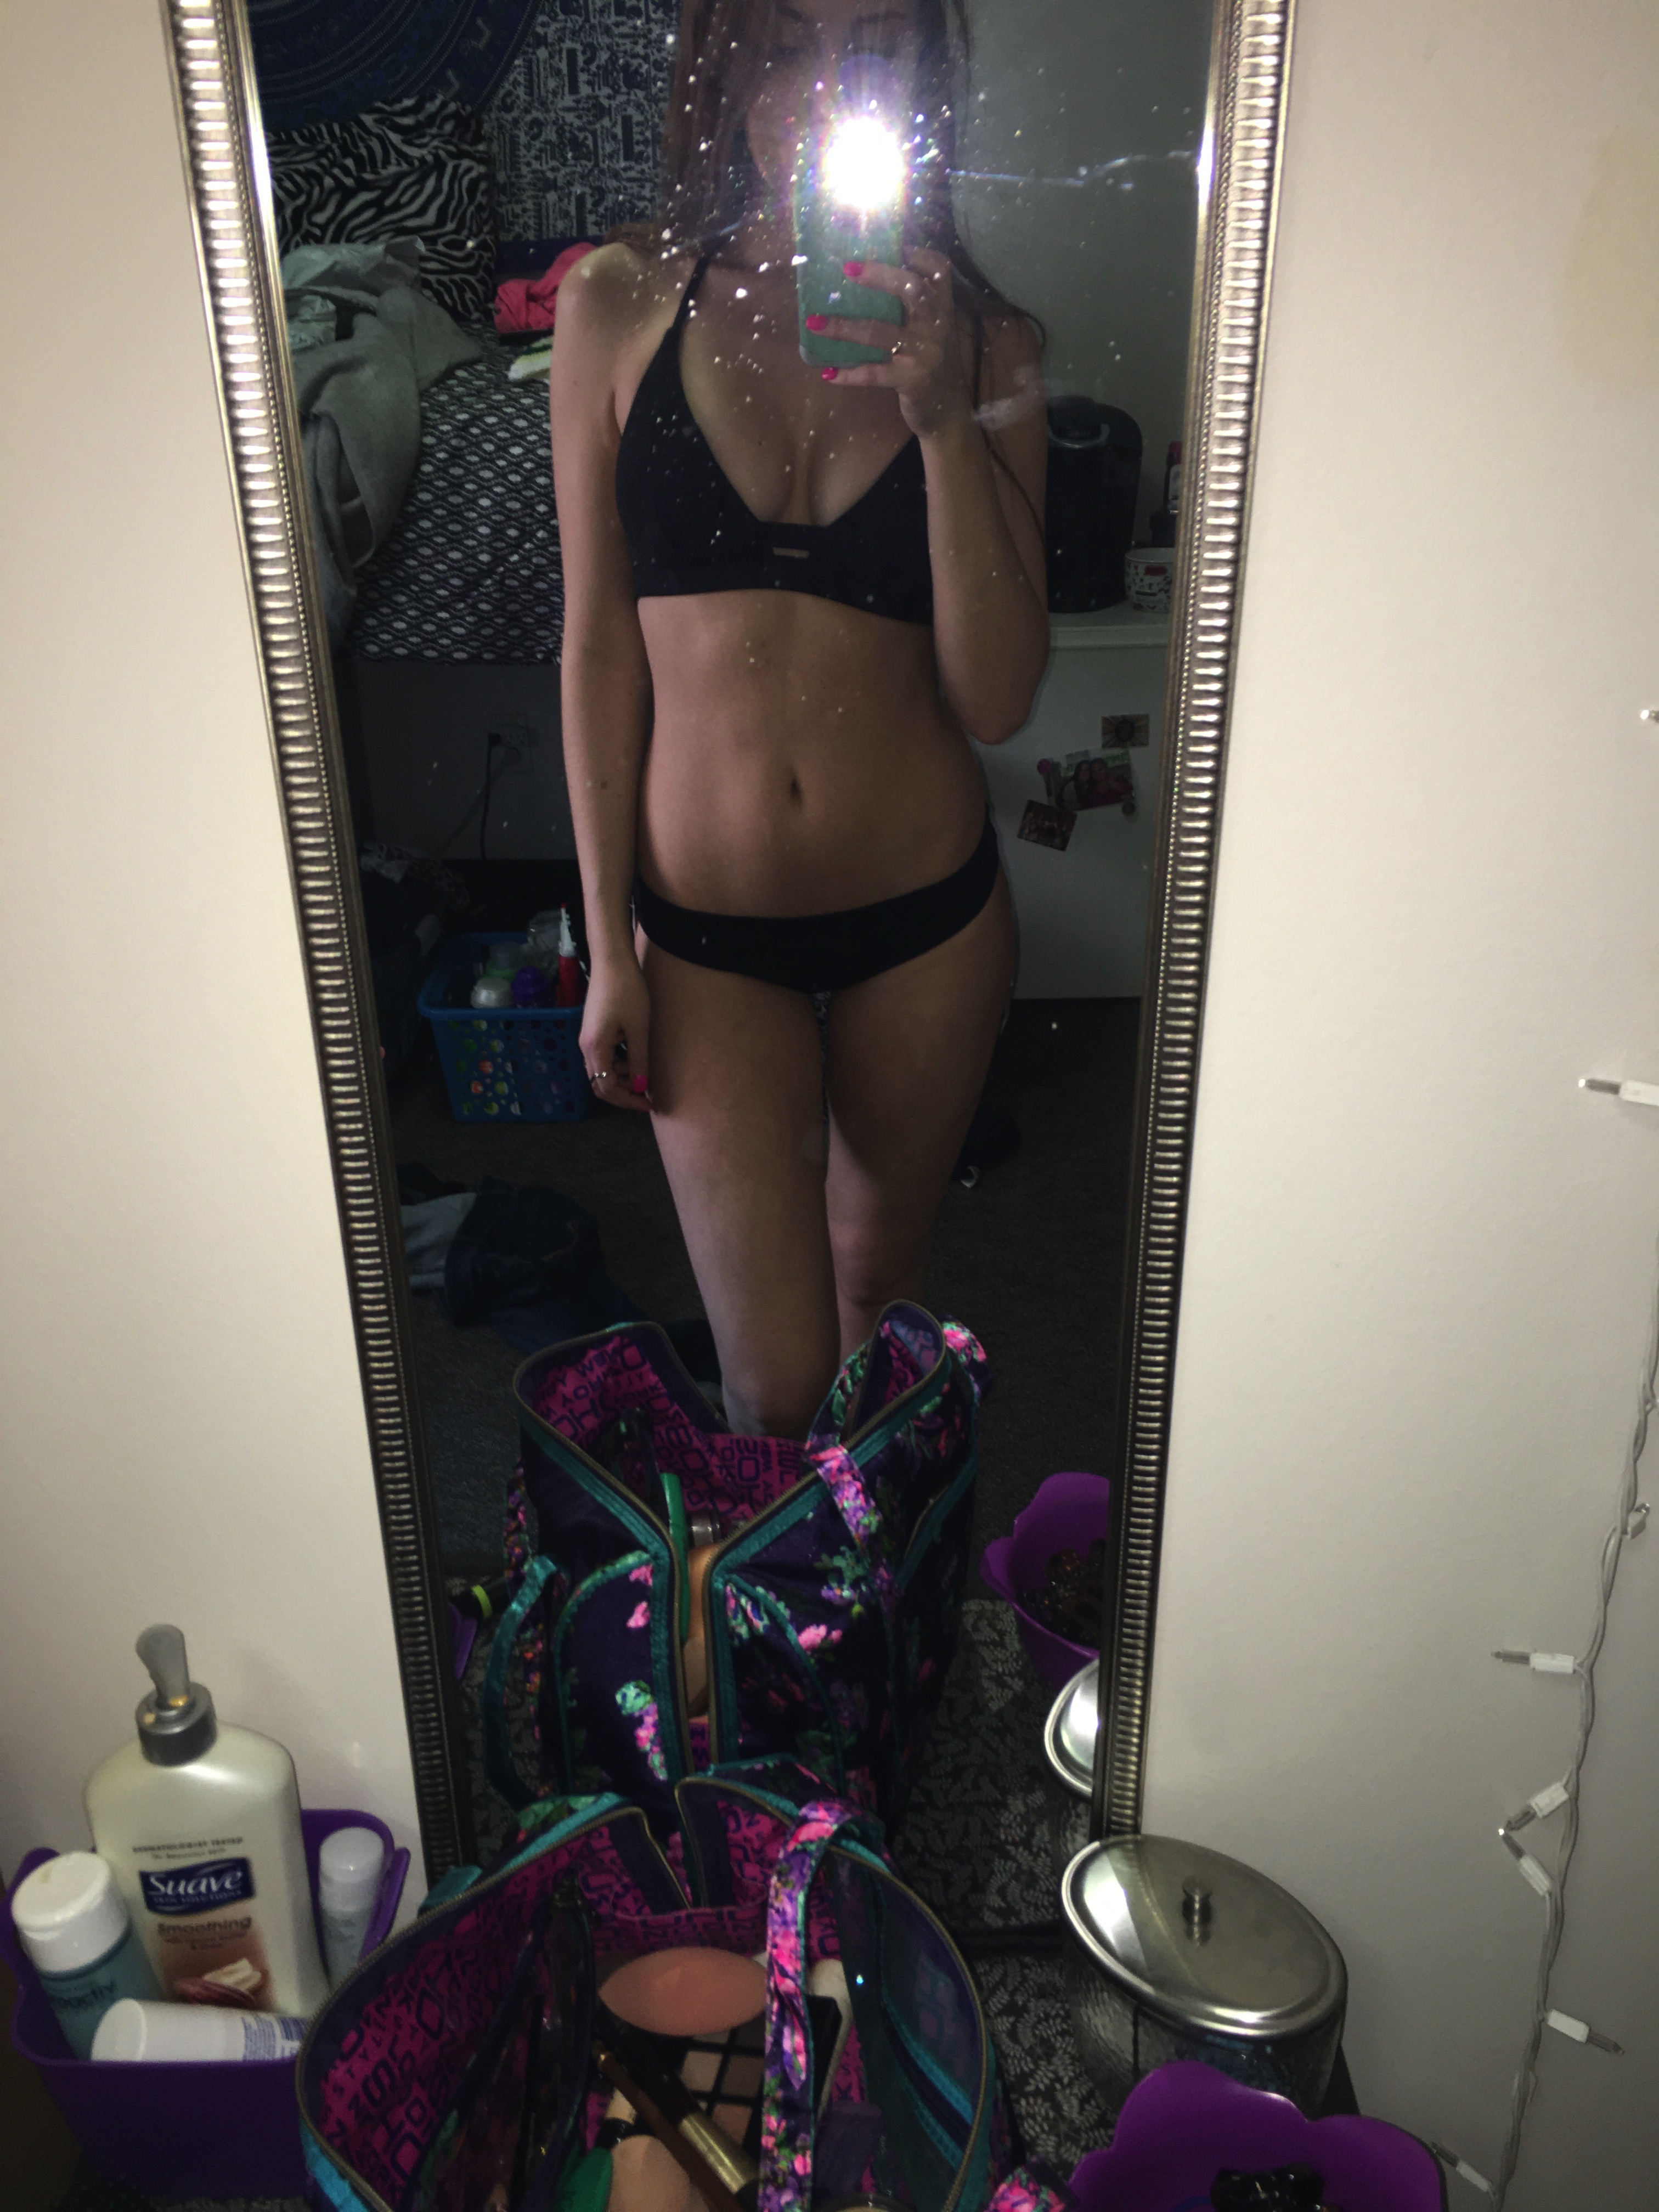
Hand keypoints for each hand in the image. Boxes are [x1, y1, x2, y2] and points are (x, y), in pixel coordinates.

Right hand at [579, 956, 652, 1111]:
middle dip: (624, 1092)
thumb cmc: (628, 991)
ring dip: (623, 1077)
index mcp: (595, 1048)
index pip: (606, 1089)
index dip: (627, 1100)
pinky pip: (603, 1057)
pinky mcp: (593, 1031)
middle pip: (600, 1083)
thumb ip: (639, 1060)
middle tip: (648, 1093)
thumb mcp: (639, 1029)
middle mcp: (586, 1047)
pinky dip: (619, 1064)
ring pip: (602, 1071)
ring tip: (644, 1070)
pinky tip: (635, 1056)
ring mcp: (587, 1039)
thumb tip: (641, 1087)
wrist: (612, 962)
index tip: (648, 1103)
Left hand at [808, 247, 970, 436]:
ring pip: (881, 332)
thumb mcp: (929, 328)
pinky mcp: (913, 380)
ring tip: (814, 322)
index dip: (914, 252)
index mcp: (943, 306)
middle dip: (880, 275)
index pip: (937, 267)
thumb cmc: (930, 361)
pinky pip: (874, 374)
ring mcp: (926, 353)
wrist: (947, 410)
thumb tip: (864, 273)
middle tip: (847, 268)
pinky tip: (828, 372)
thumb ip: (911, 304)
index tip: (888, 242)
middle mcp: (937, 325)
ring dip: (843, 327)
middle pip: (911, 290)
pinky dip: (849, 373)